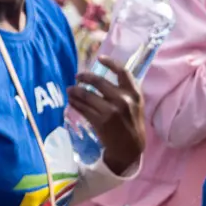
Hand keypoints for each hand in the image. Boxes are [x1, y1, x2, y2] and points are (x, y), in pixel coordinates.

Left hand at [68, 56, 144, 173]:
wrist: (130, 147)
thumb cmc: (131, 123)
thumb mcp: (135, 105)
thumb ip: (123, 91)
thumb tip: (103, 78)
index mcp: (134, 93)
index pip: (123, 72)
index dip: (110, 63)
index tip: (99, 58)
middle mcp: (123, 100)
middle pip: (98, 81)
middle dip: (84, 77)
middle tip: (76, 77)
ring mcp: (112, 111)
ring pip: (86, 95)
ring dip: (75, 91)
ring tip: (69, 90)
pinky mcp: (101, 121)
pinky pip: (83, 108)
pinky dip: (74, 103)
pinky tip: (70, 101)